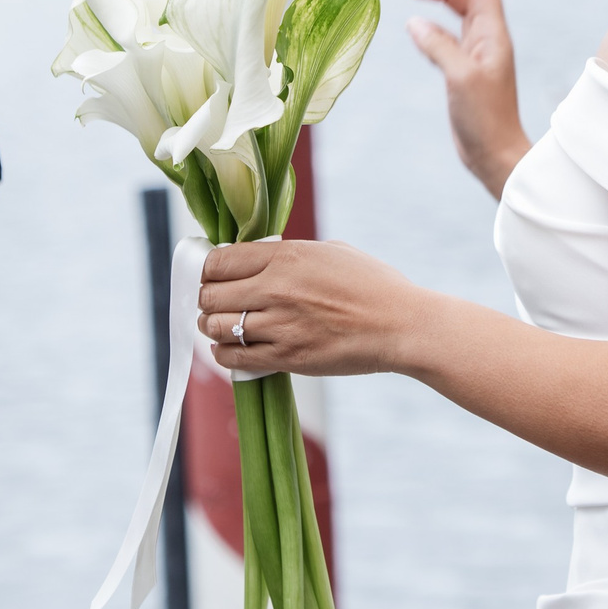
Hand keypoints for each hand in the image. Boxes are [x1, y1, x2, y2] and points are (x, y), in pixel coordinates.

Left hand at [197, 240, 438, 378]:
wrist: (401, 325)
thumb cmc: (373, 285)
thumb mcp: (331, 251)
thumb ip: (290, 254)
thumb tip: (261, 259)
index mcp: (286, 255)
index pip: (219, 261)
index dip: (208, 269)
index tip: (213, 275)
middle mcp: (276, 288)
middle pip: (210, 294)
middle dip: (206, 299)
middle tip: (213, 302)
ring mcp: (279, 325)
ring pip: (215, 327)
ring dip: (211, 327)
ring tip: (219, 326)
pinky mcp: (286, 357)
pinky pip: (233, 357)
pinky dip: (223, 353)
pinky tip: (230, 349)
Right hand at [408, 0, 528, 197]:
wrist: (496, 154)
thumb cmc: (485, 119)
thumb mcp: (459, 78)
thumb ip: (438, 47)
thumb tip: (415, 23)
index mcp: (493, 32)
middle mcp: (488, 36)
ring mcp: (478, 50)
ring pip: (459, 7)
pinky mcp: (466, 66)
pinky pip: (450, 31)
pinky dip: (434, 20)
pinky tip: (416, 23)